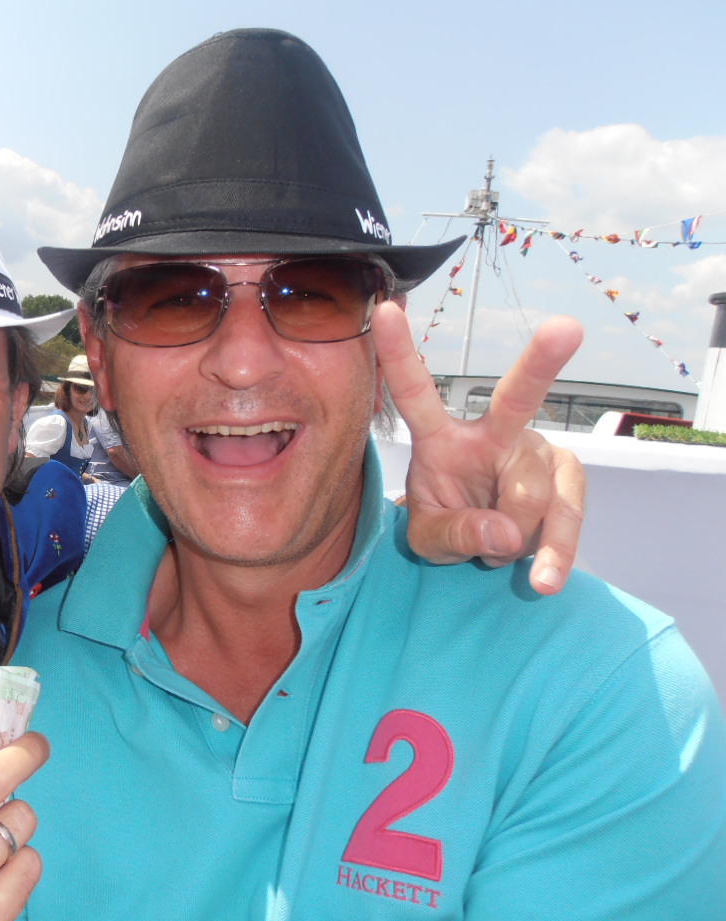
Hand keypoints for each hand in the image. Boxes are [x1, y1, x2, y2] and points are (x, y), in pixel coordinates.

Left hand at [373, 302, 585, 593]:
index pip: (414, 392)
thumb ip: (457, 534)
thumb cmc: (447, 526)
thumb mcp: (430, 540)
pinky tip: (543, 578)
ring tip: (494, 551)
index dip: (399, 353)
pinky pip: (566, 517)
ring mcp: (536, 451)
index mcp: (440, 438)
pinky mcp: (568, 477)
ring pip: (532, 491)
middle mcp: (493, 433)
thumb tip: (507, 533)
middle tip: (566, 328)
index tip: (384, 310)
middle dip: (542, 361)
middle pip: (518, 397)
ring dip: (512, 537)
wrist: (486, 548)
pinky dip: (554, 552)